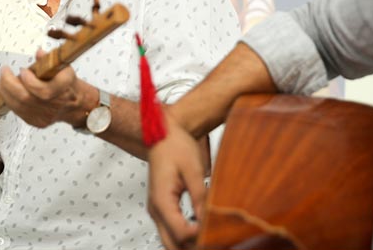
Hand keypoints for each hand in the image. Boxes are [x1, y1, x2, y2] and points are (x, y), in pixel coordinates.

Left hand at [0, 49, 91, 127]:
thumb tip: (39, 53)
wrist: (75, 104)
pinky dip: (9, 99)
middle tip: (4, 71)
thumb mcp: (63, 67)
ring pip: (18, 106)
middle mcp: (55, 106)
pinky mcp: (37, 122)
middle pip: (25, 99)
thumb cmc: (67, 83)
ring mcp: (45, 117)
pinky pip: (17, 111)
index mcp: (64, 90)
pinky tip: (7, 90)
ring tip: (2, 79)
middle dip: (9, 83)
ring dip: (6, 91)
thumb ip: (50, 59)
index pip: (42, 90)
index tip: (22, 69)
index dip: (28, 80)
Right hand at [147, 110, 206, 249]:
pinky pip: (171, 230)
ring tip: (210, 236)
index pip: (180, 232)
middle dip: (192, 247)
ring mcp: (157, 210)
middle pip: (172, 244)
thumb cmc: (176, 146)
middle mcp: (156, 209)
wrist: (163, 134)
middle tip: (214, 240)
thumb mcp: (192, 168)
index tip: (217, 229)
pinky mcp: (163, 208)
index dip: (199, 236)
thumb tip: (208, 218)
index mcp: (161, 200)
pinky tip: (202, 229)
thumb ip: (200, 195)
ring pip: (170, 241)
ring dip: (188, 244)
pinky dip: (185, 236)